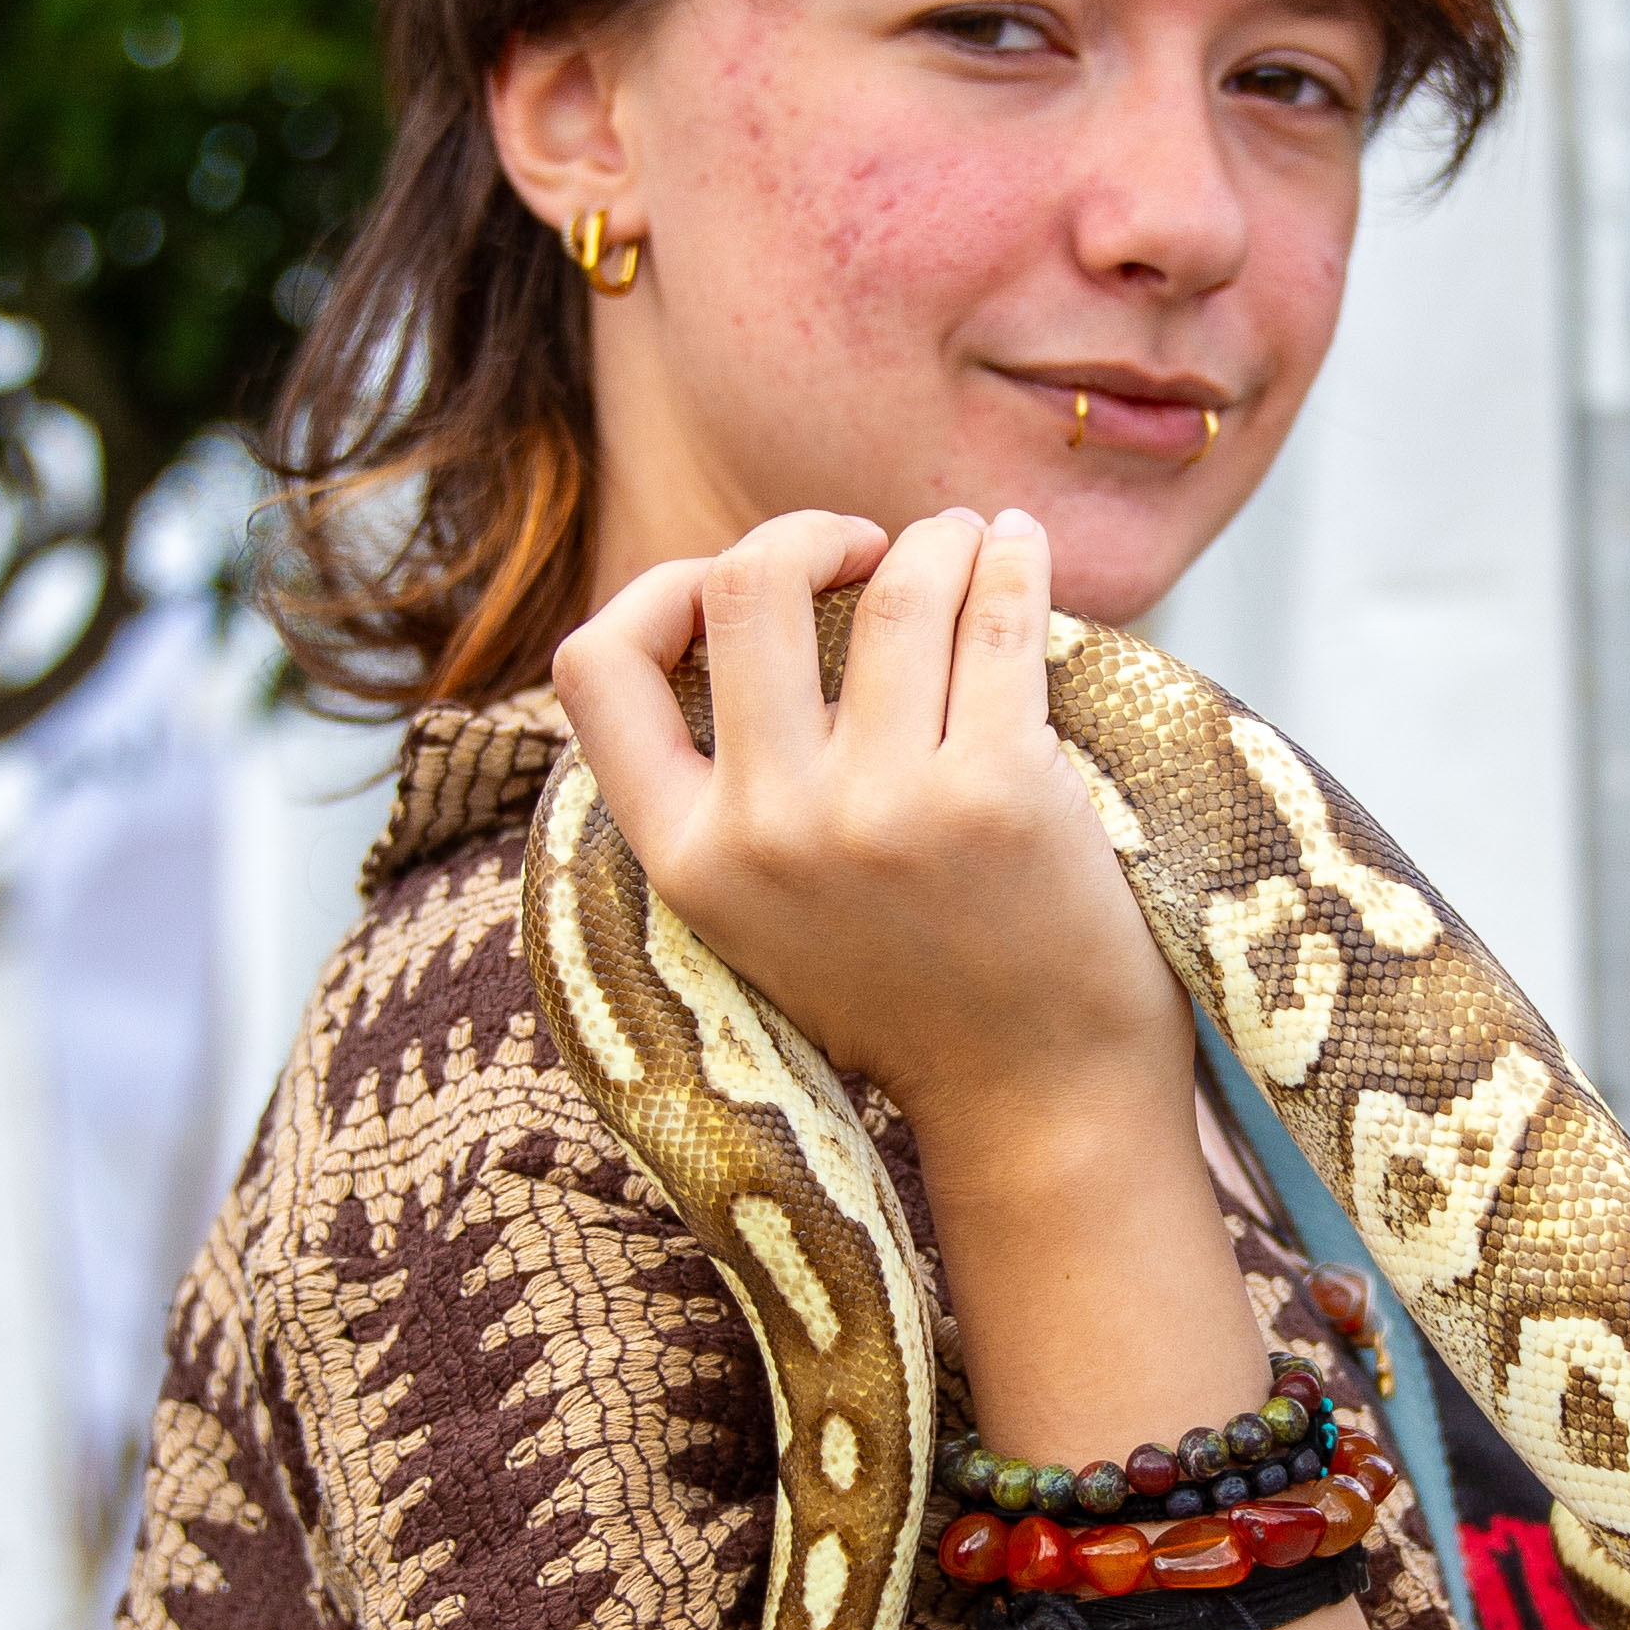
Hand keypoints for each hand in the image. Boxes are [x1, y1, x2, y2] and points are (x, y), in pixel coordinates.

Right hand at [552, 502, 1191, 1180]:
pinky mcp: (1001, 793)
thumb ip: (720, 791)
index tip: (735, 589)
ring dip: (937, 539)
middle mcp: (769, 831)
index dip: (657, 591)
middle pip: (746, 586)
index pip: (595, 668)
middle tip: (865, 549)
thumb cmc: (902, 983)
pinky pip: (997, 617)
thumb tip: (732, 597)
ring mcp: (884, 810)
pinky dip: (1012, 558)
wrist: (1034, 1096)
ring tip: (966, 544)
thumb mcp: (759, 910)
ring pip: (893, 586)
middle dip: (807, 532)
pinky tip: (1019, 547)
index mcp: (686, 859)